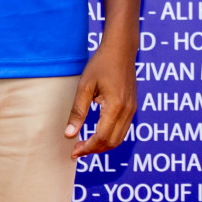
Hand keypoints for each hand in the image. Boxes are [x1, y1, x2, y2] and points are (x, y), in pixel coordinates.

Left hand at [64, 34, 135, 157]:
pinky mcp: (132, 107)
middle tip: (77, 149)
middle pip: (112, 142)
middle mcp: (127, 111)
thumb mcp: (85, 86)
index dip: (87, 148)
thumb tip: (69, 134)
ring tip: (85, 144)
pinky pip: (123, 130)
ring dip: (102, 145)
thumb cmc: (101, 64)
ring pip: (119, 138)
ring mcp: (132, 110)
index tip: (73, 151)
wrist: (121, 49)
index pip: (102, 137)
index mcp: (115, 106)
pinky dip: (110, 137)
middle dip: (94, 150)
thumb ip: (78, 111)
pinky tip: (97, 134)